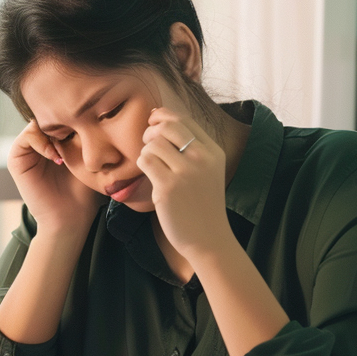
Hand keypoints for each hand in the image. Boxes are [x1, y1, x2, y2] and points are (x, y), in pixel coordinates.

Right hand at [8, 120, 103, 234]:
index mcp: (54, 139)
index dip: (74, 113)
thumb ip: (83, 132)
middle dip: (64, 119)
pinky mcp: (16, 158)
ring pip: (37, 123)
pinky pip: (26, 137)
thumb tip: (88, 106)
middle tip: (79, 130)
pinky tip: (56, 157)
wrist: (70, 218)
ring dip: (53, 131)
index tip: (89, 121)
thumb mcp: (87, 155)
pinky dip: (42, 142)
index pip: (61, 114)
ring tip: (67, 149)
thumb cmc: (84, 190)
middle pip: (48, 115)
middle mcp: (39, 142)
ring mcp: (26, 149)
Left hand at [138, 107, 234, 257]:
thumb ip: (190, 147)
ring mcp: (186, 172)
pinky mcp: (168, 187)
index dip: (162, 116)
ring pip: (153, 143)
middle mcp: (202, 158)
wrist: (209, 239)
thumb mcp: (208, 171)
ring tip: (152, 166)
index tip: (153, 123)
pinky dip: (142, 165)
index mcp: (213, 151)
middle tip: (148, 145)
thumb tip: (158, 116)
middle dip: (151, 131)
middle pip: (167, 126)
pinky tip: (150, 176)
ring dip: (146, 151)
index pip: (183, 119)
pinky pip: (145, 160)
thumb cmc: (202, 205)